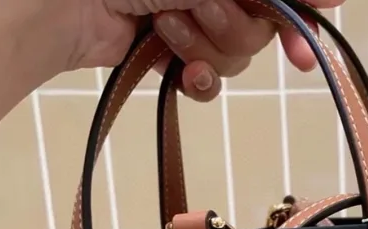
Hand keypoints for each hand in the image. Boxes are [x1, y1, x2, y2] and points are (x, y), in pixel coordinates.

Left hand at [72, 0, 345, 101]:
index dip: (298, 21)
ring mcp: (195, 17)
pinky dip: (197, 79)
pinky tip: (178, 68)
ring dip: (205, 46)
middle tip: (201, 7)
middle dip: (234, 27)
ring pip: (237, 58)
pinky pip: (209, 82)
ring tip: (166, 25)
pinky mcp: (175, 53)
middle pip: (263, 29)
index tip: (304, 51)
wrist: (63, 1)